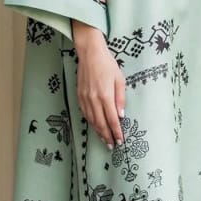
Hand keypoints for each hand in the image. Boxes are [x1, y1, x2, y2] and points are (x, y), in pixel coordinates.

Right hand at [72, 21, 125, 147]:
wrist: (90, 54)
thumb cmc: (107, 64)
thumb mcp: (120, 80)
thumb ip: (120, 99)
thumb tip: (121, 116)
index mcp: (105, 96)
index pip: (112, 119)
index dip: (116, 132)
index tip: (120, 141)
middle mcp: (94, 99)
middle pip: (100, 123)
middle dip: (107, 136)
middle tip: (112, 145)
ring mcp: (85, 98)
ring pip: (92, 120)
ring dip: (98, 131)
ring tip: (104, 140)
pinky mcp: (79, 96)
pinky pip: (85, 113)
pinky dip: (91, 122)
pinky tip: (95, 126)